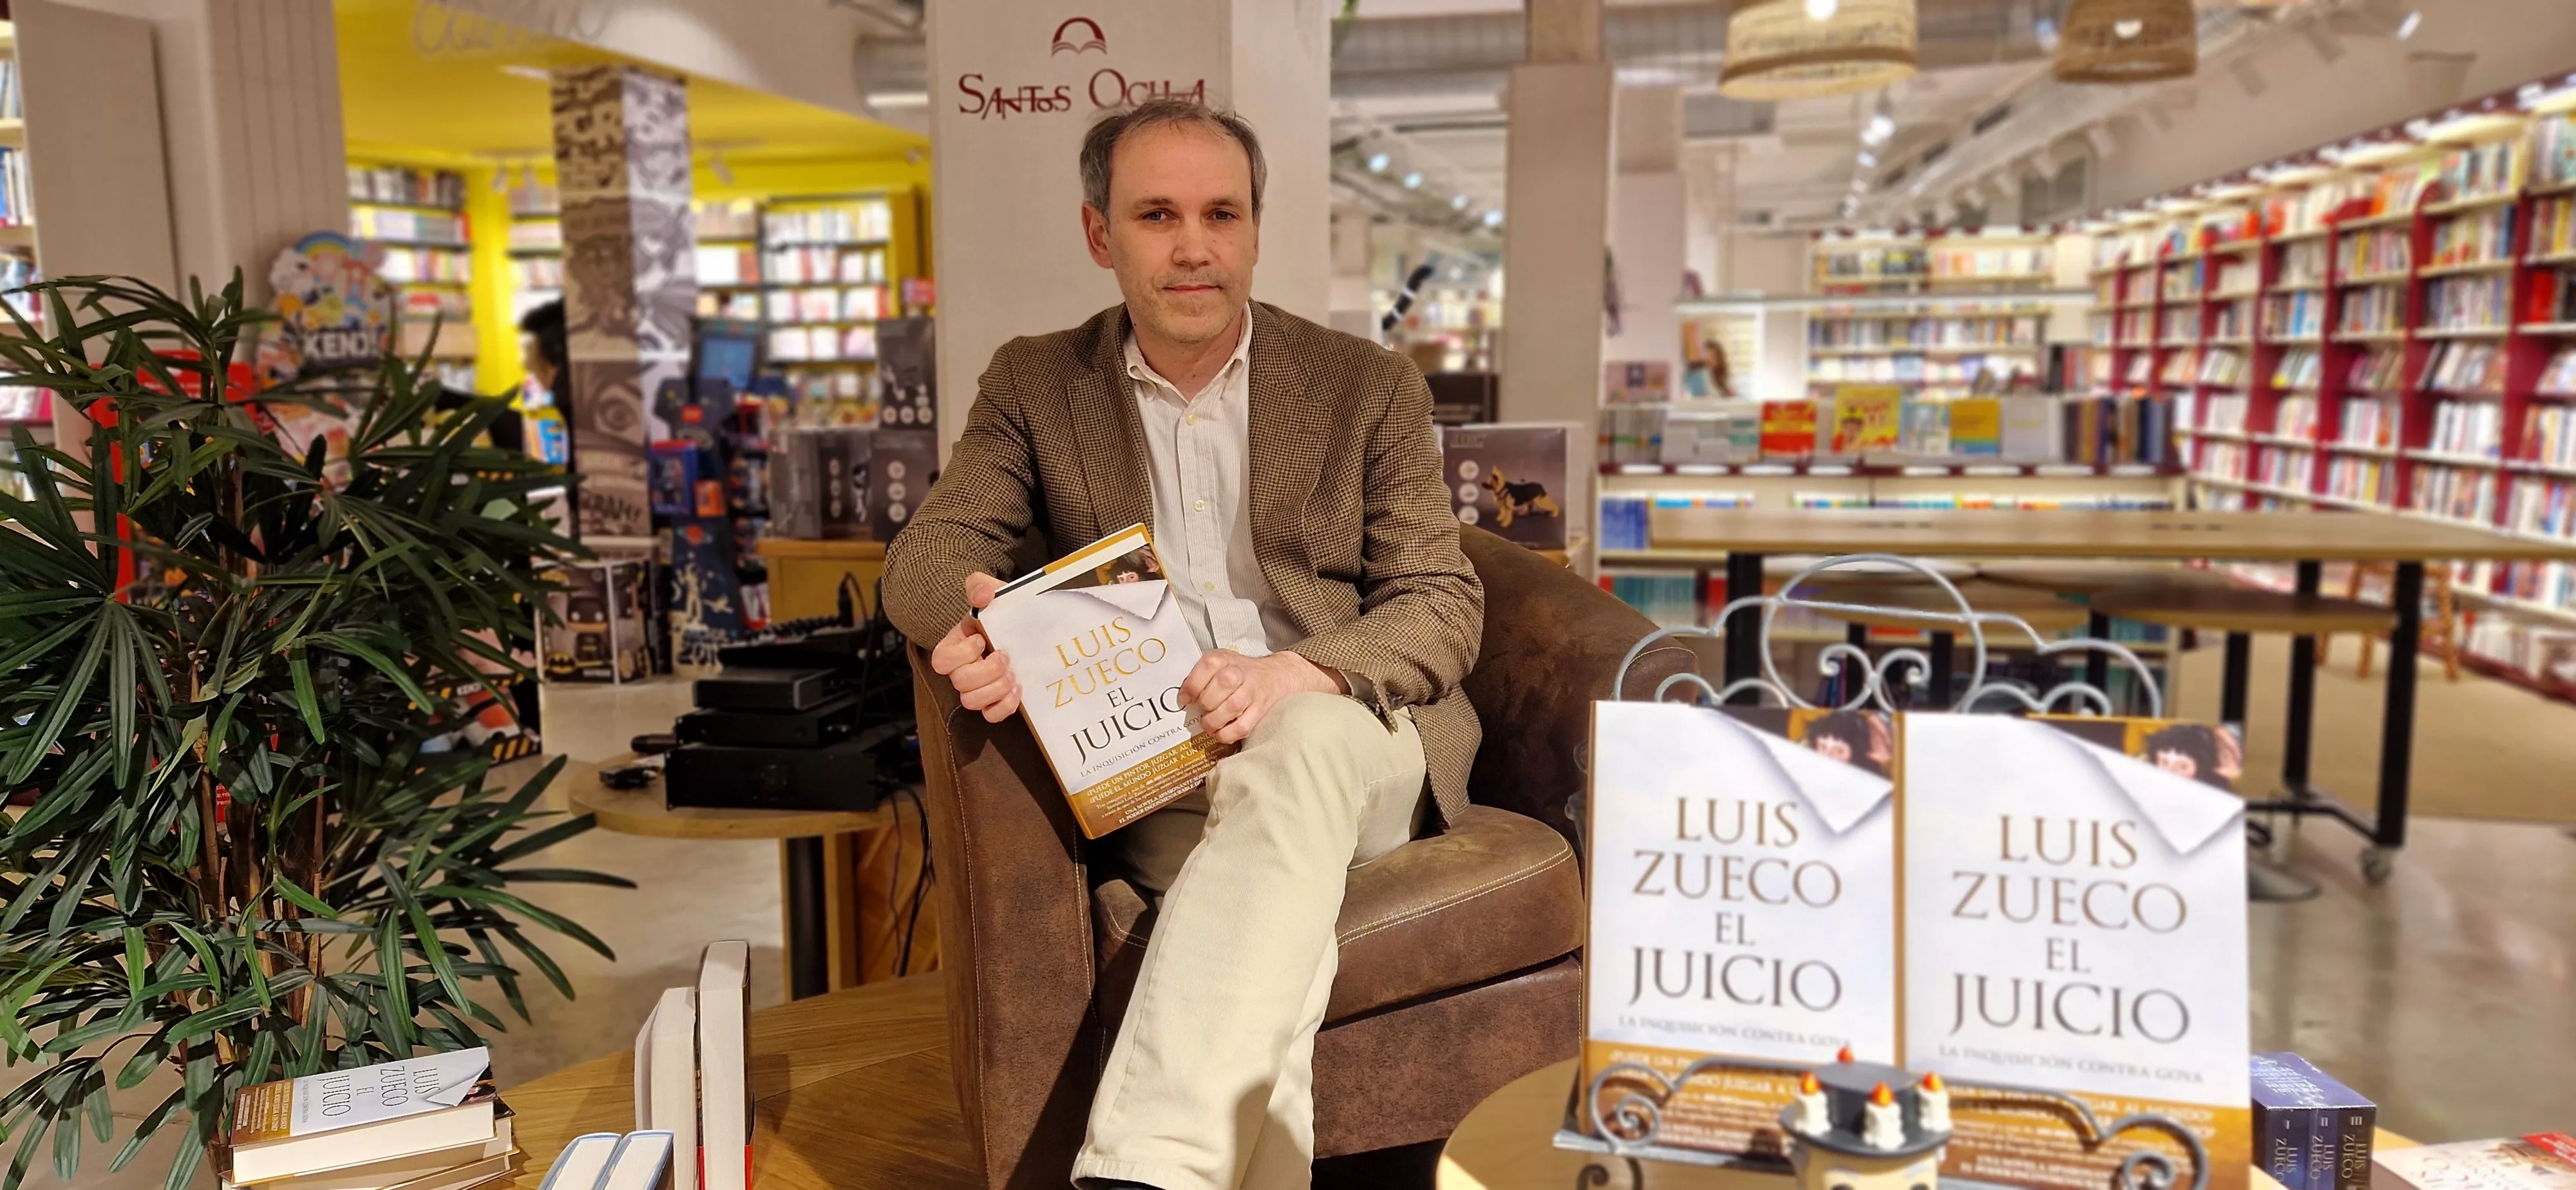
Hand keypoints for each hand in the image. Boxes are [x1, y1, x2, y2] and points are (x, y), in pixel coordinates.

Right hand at [929, 572, 1017, 722]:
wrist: (1022, 626)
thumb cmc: (1000, 611)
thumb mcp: (990, 591)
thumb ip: (980, 585)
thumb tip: (981, 596)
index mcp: (955, 645)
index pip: (941, 660)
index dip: (960, 654)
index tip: (980, 639)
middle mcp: (961, 670)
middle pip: (959, 683)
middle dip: (986, 671)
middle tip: (1005, 656)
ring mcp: (977, 688)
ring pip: (971, 702)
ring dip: (996, 689)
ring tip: (1013, 674)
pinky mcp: (994, 701)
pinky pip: (990, 715)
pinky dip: (1004, 707)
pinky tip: (1018, 690)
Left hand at [1180, 649, 1344, 744]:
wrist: (1276, 676)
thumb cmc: (1240, 672)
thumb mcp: (1220, 663)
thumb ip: (1201, 676)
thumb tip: (1184, 699)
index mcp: (1222, 659)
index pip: (1202, 672)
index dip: (1189, 690)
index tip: (1185, 701)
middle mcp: (1237, 673)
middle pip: (1214, 692)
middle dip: (1204, 706)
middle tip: (1202, 711)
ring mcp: (1251, 693)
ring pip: (1228, 710)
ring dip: (1213, 722)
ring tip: (1209, 724)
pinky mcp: (1260, 711)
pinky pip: (1241, 728)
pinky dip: (1227, 734)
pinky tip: (1221, 732)